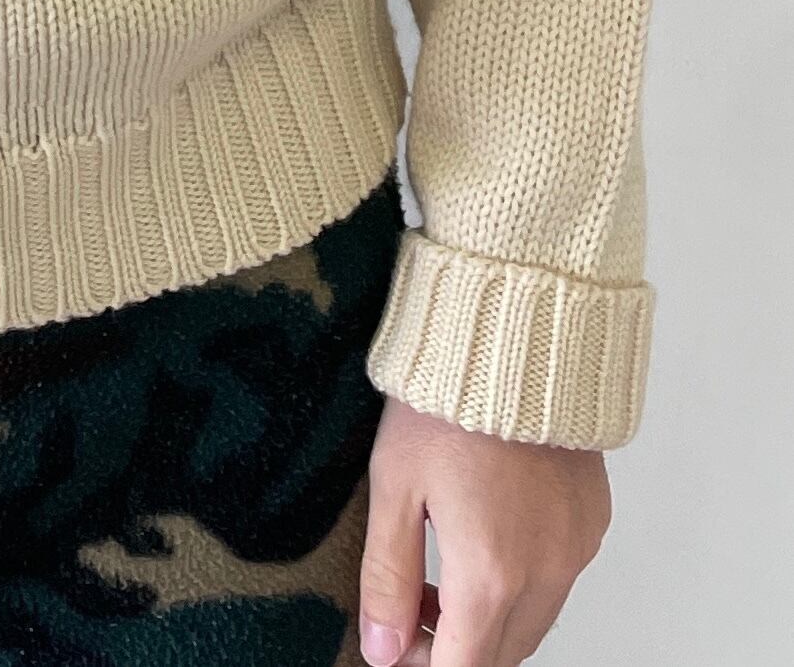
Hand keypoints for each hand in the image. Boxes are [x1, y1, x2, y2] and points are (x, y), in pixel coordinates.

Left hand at [358, 394, 611, 664]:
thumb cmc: (444, 404)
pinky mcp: (592, 522)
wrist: (513, 339)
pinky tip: (489, 533)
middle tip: (410, 606)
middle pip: (502, 655)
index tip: (394, 647)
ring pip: (534, 622)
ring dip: (489, 618)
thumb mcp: (394, 487)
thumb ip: (388, 577)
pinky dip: (524, 581)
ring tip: (444, 565)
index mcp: (491, 574)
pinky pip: (559, 579)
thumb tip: (381, 649)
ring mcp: (576, 549)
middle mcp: (545, 573)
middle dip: (454, 647)